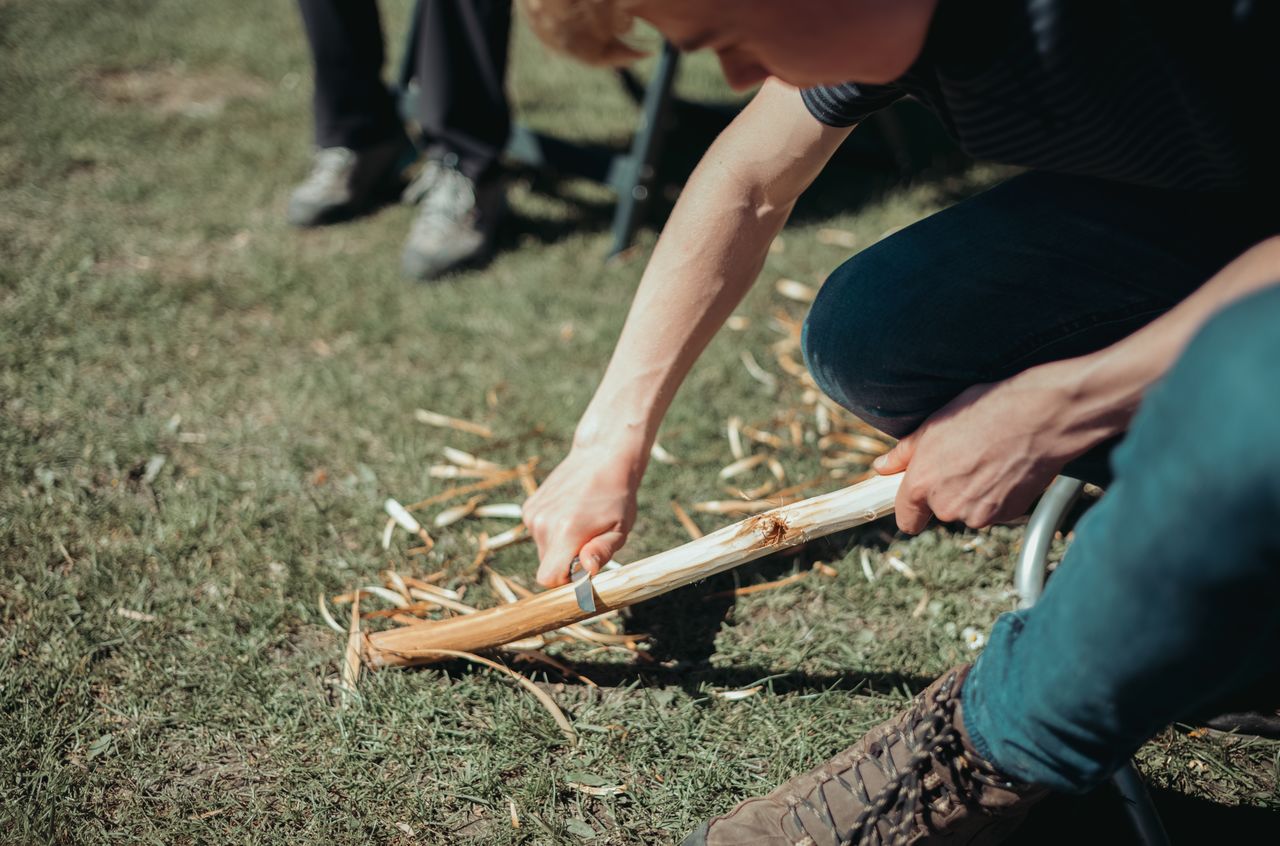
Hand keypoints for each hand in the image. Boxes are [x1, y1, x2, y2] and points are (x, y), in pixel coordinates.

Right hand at [523, 442, 643, 586]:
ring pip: (544, 549)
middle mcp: (542, 524)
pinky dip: (553, 530)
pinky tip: (570, 512)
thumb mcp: (620, 528)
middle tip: (589, 540)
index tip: (582, 570)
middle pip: (547, 566)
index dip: (565, 581)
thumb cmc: (617, 496)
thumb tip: (587, 571)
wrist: (601, 456)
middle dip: (566, 562)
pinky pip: (539, 533)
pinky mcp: (528, 507)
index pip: (547, 578)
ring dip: (561, 545)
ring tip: (581, 522)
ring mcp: (532, 514)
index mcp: (565, 532)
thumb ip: (601, 552)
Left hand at [873, 363, 1096, 533]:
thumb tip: (881, 468)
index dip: (912, 509)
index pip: (906, 519)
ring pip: (968, 510)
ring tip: (988, 458)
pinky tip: (1006, 468)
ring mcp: (979, 514)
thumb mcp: (934, 425)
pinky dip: (998, 495)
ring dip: (974, 493)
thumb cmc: (986, 412)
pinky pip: (994, 510)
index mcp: (923, 484)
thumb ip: (903, 454)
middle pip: (940, 510)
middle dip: (948, 490)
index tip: (918, 498)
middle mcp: (947, 505)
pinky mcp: (1007, 515)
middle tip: (965, 458)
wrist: (1041, 416)